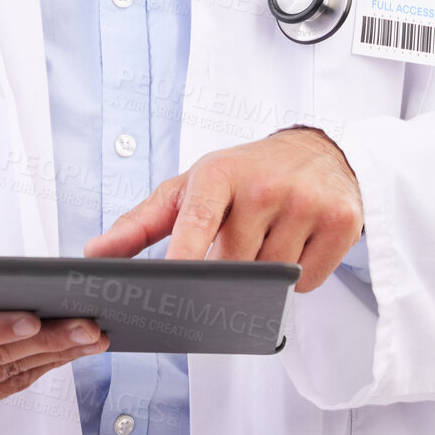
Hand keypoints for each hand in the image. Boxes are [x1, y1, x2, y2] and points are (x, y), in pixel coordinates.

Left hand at [81, 127, 363, 292]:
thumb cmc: (243, 173)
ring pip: (271, 277)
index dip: (183, 256)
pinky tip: (295, 242)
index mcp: (219, 173)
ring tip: (265, 236)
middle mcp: (263, 184)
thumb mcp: (189, 187)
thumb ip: (140, 224)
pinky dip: (297, 276)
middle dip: (227, 268)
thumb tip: (93, 255)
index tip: (171, 283)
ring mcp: (305, 202)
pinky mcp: (341, 222)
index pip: (196, 220)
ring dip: (262, 274)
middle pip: (232, 265)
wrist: (317, 150)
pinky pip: (307, 281)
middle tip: (232, 243)